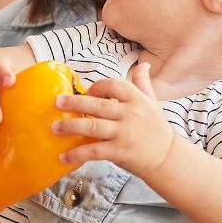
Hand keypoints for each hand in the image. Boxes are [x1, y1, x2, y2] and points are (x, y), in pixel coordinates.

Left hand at [52, 62, 174, 176]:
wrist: (167, 158)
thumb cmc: (156, 129)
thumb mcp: (152, 103)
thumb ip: (142, 84)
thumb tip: (142, 64)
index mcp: (137, 100)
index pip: (115, 85)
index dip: (98, 86)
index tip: (87, 91)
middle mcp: (131, 114)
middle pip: (98, 105)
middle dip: (75, 103)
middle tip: (57, 102)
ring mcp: (124, 133)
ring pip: (93, 127)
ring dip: (70, 127)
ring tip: (54, 127)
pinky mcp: (119, 152)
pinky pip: (94, 151)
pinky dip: (77, 154)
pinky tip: (63, 157)